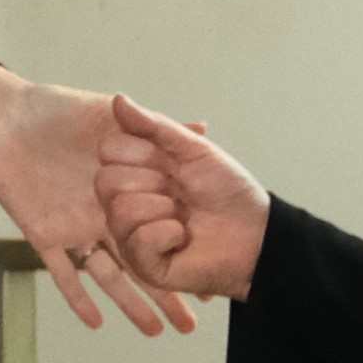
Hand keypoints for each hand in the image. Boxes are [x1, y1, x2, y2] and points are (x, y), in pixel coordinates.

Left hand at [0, 69, 189, 337]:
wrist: (2, 117)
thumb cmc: (54, 111)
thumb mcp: (108, 116)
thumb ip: (152, 128)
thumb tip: (201, 127)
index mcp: (119, 193)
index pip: (159, 231)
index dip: (183, 255)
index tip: (210, 281)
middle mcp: (100, 217)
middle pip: (140, 262)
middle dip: (166, 295)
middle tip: (191, 325)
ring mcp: (73, 228)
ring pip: (106, 274)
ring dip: (129, 303)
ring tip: (156, 332)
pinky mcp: (42, 233)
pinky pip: (60, 271)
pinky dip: (76, 296)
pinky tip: (96, 322)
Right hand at [95, 93, 272, 300]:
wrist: (257, 234)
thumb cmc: (228, 192)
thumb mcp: (194, 149)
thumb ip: (154, 125)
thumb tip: (119, 99)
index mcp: (135, 172)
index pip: (108, 151)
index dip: (139, 152)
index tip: (169, 162)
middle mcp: (125, 202)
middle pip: (105, 182)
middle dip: (151, 182)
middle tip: (177, 191)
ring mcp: (130, 234)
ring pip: (119, 210)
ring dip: (162, 209)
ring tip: (181, 216)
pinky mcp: (141, 263)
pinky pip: (137, 240)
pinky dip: (168, 234)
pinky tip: (182, 237)